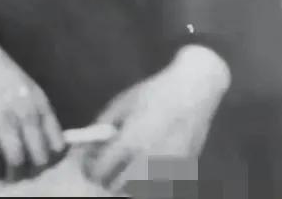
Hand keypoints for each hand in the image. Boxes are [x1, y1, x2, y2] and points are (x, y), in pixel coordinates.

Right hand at [0, 14, 65, 180]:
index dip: (50, 160)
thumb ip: (35, 111)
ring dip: (10, 174)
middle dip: (30, 171)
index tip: (37, 162)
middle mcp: (25, 112)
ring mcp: (2, 118)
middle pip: (39, 159)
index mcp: (40, 102)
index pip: (58, 146)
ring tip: (3, 173)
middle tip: (19, 171)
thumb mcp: (24, 85)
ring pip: (17, 162)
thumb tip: (44, 142)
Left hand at [89, 46, 230, 192]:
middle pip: (117, 186)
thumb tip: (88, 143)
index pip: (101, 170)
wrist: (193, 91)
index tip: (89, 165)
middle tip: (104, 168)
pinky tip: (147, 166)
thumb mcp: (122, 103)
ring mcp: (168, 168)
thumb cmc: (155, 93)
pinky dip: (149, 181)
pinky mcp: (183, 171)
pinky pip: (159, 185)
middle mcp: (149, 160)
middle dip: (107, 179)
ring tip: (126, 168)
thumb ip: (102, 124)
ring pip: (139, 190)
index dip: (90, 169)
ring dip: (129, 184)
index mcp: (130, 141)